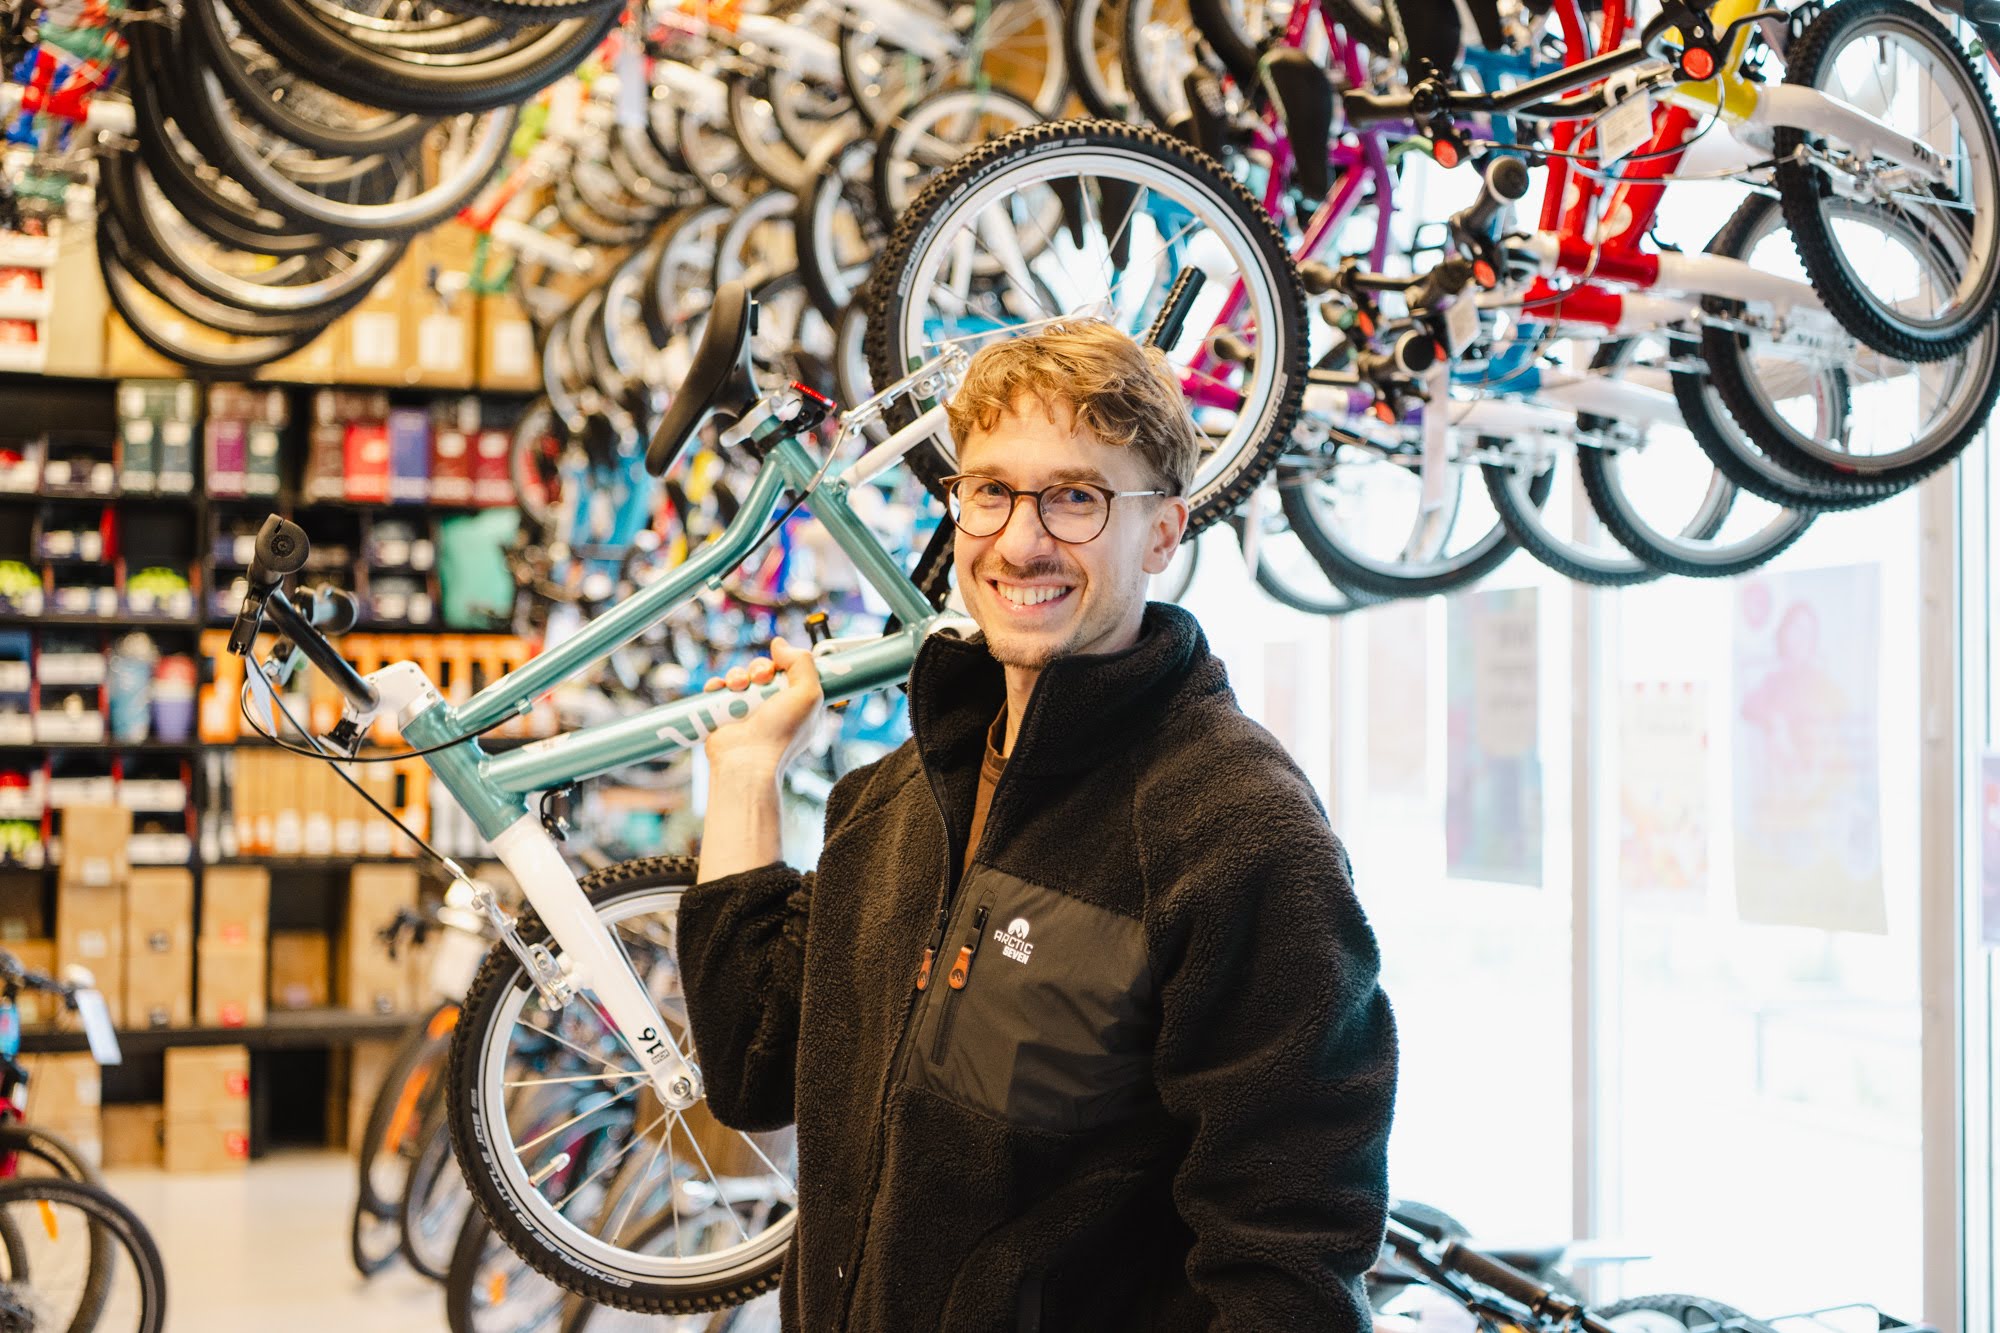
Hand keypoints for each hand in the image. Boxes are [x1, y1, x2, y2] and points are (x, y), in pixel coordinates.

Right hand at [701, 636, 822, 775]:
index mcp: (797, 705)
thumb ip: (802, 662)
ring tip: (737, 687)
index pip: (791, 672)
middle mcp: (773, 707)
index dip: (784, 664)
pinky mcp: (724, 715)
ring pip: (740, 677)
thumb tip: (779, 644)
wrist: (747, 760)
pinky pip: (719, 690)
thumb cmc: (781, 732)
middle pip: (764, 671)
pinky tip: (717, 689)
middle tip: (759, 679)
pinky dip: (716, 686)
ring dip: (736, 675)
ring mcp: (747, 711)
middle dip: (759, 668)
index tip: (780, 667)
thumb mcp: (808, 693)